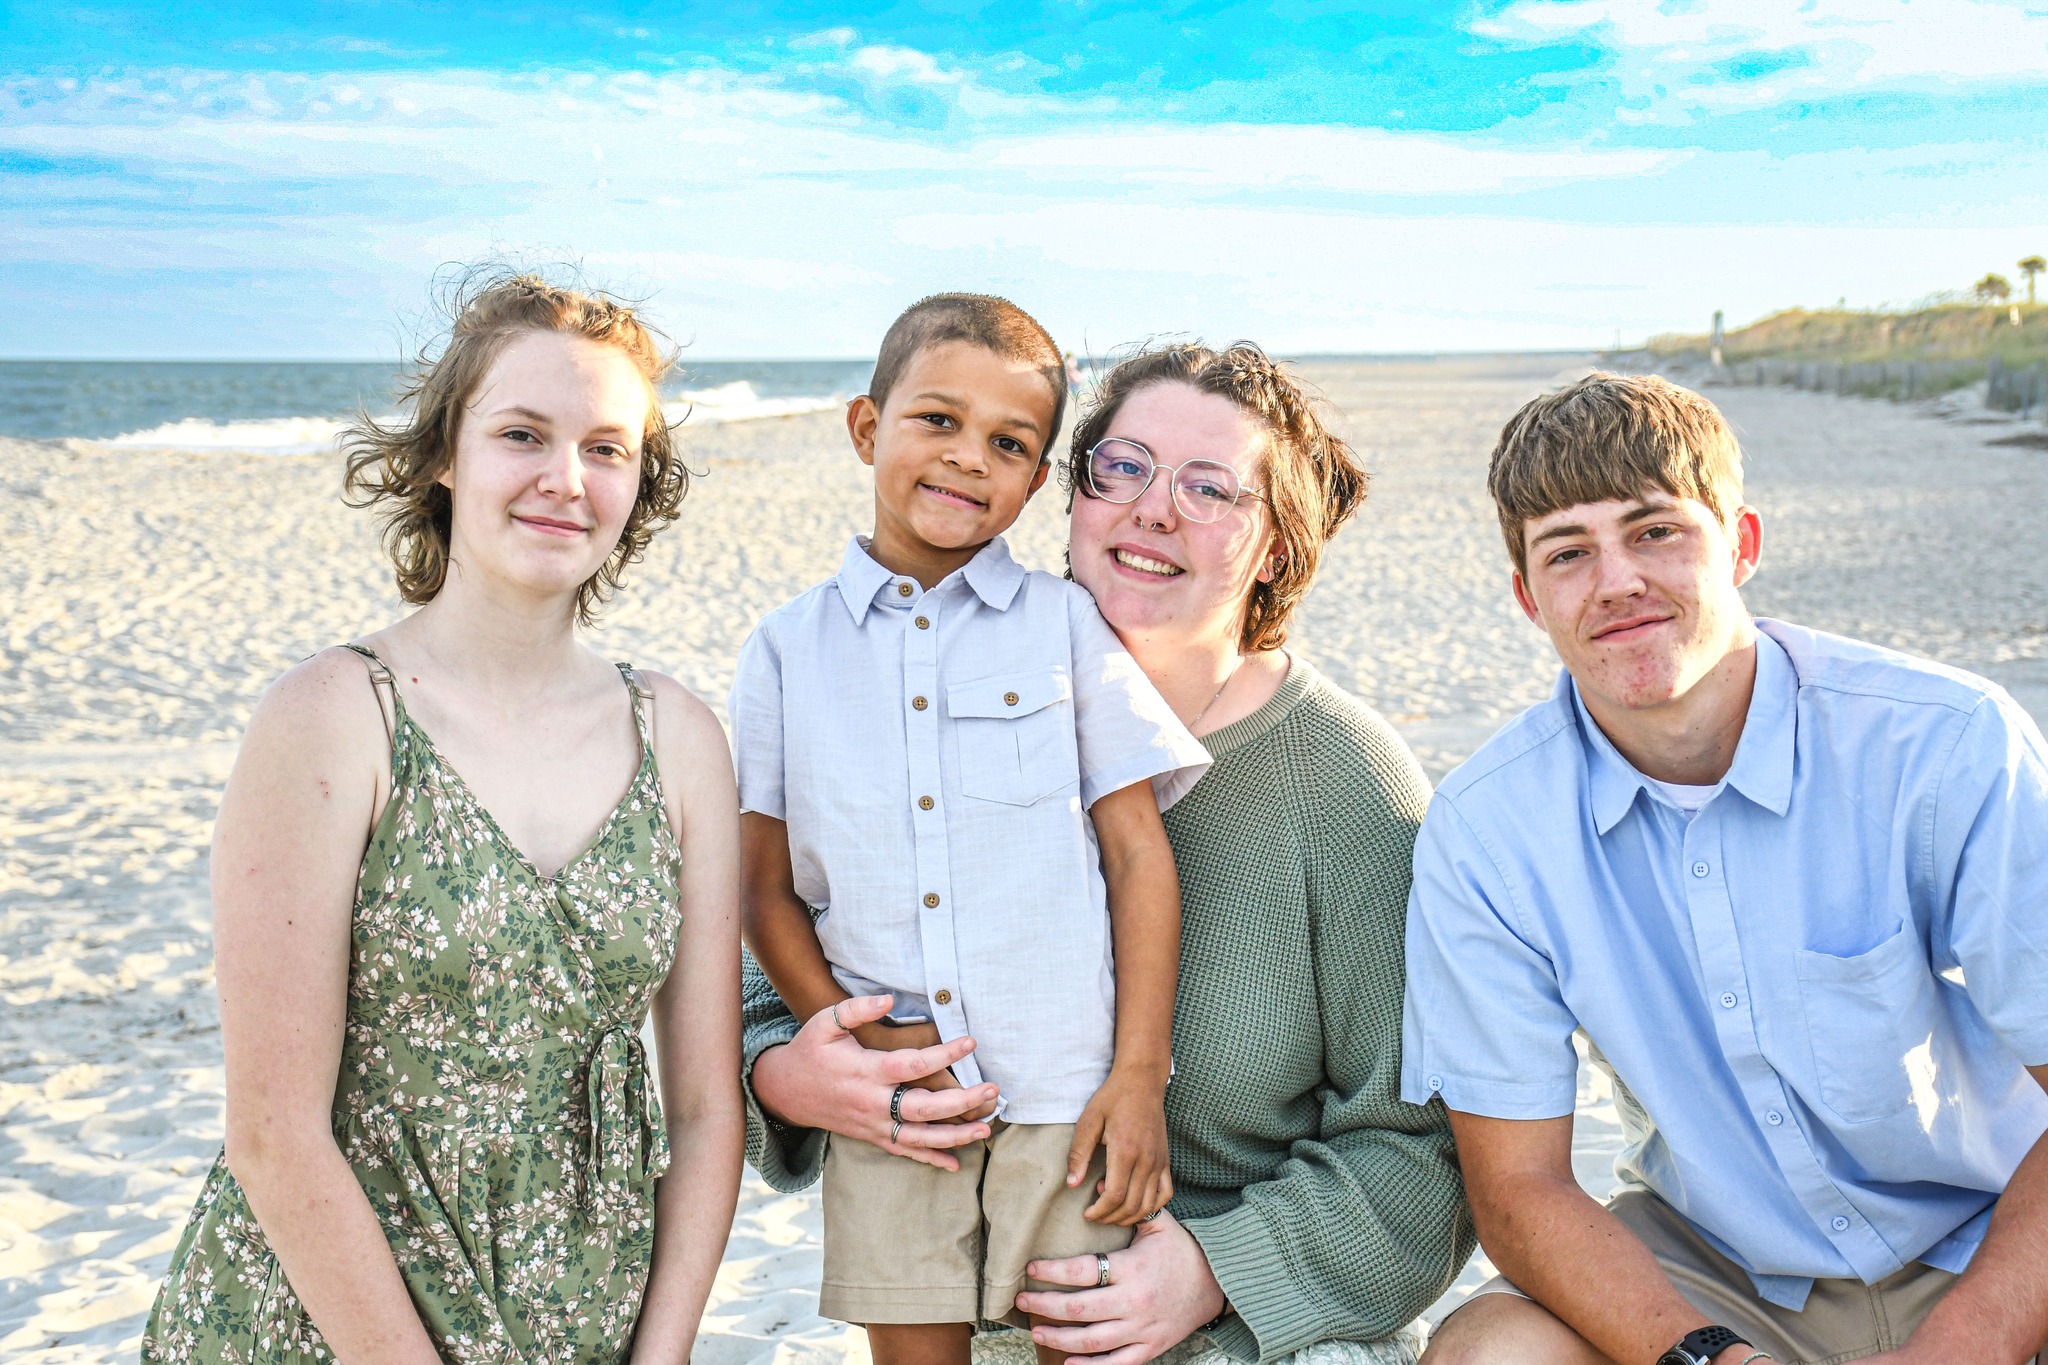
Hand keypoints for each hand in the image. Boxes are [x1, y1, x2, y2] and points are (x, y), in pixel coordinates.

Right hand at [750, 994, 997, 1170]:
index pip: (912, 1065)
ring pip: (919, 1137)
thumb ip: (855, 1009)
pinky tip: (956, 1163)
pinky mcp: (872, 1137)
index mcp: (865, 1071)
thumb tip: (888, 997)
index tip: (970, 1042)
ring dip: (955, 1136)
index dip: (943, 1054)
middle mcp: (872, 1103)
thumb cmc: (809, 1052)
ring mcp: (873, 1125)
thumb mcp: (824, 1023)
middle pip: (923, 1108)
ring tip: (986, 1129)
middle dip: (961, 1102)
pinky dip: (931, 1159)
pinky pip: (905, 1152)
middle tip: (992, 1090)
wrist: (784, 1092)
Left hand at [1015, 1210, 1224, 1364]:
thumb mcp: (1159, 1223)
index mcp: (1132, 1268)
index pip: (1083, 1270)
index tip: (1031, 1268)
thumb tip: (1094, 1183)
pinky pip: (1117, 1363)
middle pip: (1078, 1308)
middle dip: (1044, 1305)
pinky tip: (1069, 1362)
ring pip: (1091, 1340)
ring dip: (1058, 1338)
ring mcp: (1141, 1328)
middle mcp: (1133, 1301)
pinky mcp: (1150, 1347)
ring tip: (1037, 1331)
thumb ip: (1126, 1207)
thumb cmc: (1182, 1250)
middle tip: (1021, 1300)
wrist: (1217, 1284)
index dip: (1052, 1270)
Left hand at [1068, 1066, 1171, 1223]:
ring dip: (1129, 1215)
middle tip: (1096, 1214)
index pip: (1114, 1195)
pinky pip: (1166, 1193)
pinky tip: (1136, 1203)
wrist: (1142, 1081)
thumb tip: (1071, 1184)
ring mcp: (1159, 1161)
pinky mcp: (1166, 1160)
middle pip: (1131, 1205)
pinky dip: (1153, 1206)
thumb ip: (1079, 1154)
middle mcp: (1146, 1160)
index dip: (1100, 1211)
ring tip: (1111, 1208)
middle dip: (1111, 1217)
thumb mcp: (1089, 1121)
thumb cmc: (1112, 1098)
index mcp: (1125, 1151)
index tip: (1087, 1214)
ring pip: (1149, 1204)